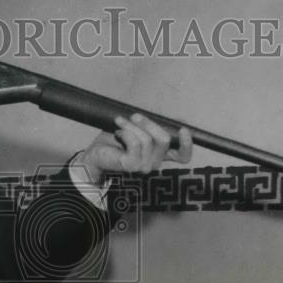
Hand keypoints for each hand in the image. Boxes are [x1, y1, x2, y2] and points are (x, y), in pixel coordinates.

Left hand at [77, 113, 192, 182]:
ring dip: (132, 126)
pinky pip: (135, 142)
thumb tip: (177, 119)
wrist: (95, 153)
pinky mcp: (131, 165)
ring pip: (147, 139)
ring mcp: (144, 166)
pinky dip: (126, 132)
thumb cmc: (115, 141)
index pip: (182, 156)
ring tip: (120, 123)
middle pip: (164, 139)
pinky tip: (118, 132)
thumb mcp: (139, 129)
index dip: (187, 144)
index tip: (183, 130)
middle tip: (134, 116)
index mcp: (160, 155)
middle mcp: (155, 163)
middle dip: (148, 123)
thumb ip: (155, 126)